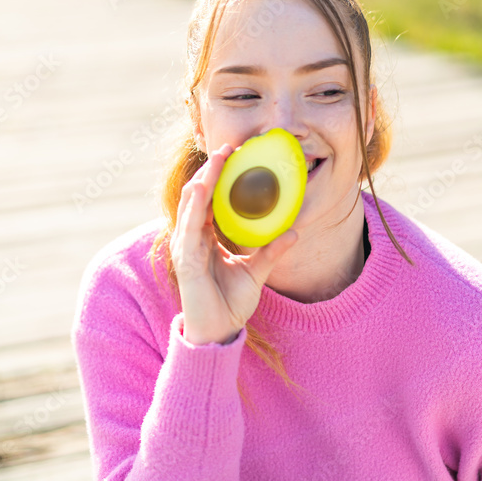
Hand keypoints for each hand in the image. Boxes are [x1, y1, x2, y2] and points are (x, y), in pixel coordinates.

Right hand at [170, 142, 298, 344]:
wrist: (218, 333)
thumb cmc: (230, 303)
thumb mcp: (257, 271)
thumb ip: (272, 250)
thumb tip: (295, 230)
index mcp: (205, 237)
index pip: (210, 199)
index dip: (220, 176)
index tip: (236, 154)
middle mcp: (192, 238)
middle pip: (199, 195)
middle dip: (211, 170)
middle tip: (228, 146)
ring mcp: (186, 248)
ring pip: (191, 205)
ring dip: (203, 180)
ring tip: (216, 159)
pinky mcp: (187, 262)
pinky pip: (190, 229)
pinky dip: (195, 207)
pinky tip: (203, 189)